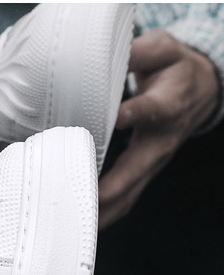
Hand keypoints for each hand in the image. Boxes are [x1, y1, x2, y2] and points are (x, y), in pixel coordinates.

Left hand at [98, 29, 219, 229]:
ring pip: (128, 195)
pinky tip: (82, 226)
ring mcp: (153, 163)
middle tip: (80, 203)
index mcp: (165, 106)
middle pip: (134, 171)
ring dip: (102, 213)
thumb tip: (107, 55)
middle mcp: (159, 141)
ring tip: (74, 224)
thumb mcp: (163, 49)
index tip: (113, 119)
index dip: (130, 114)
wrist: (201, 92)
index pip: (147, 111)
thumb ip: (138, 51)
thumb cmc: (175, 70)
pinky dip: (105, 215)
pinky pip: (125, 201)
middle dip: (107, 190)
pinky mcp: (144, 174)